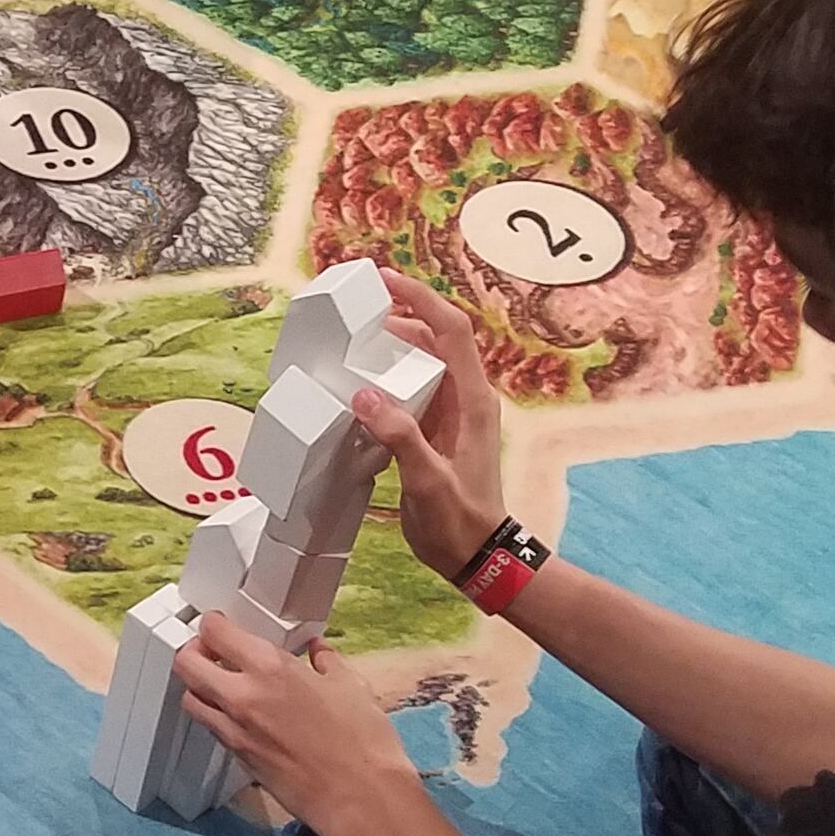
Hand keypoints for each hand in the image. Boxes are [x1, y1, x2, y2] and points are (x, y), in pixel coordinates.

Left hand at [170, 618, 415, 829]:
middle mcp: (244, 696)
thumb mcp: (352, 687)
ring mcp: (236, 729)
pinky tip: (236, 712)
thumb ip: (327, 662)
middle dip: (193, 651)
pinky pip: (211, 727)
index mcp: (272, 668)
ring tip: (217, 681)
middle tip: (208, 649)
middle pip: (187, 664)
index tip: (218, 624)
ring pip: (191, 698)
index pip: (216, 633)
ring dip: (198, 685)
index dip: (212, 624)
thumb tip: (318, 651)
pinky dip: (214, 714)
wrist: (360, 798)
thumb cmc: (362, 745)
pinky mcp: (239, 757)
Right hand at [350, 271, 507, 577]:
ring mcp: (455, 413)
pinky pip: (417, 387)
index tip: (386, 280)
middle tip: (358, 310)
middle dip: (401, 315)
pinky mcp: (440, 429)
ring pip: (426, 360)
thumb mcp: (428, 481)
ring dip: (395, 344)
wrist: (478, 555)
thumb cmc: (458, 521)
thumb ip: (400, 436)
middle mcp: (468, 398)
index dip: (421, 298)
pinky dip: (392, 375)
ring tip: (355, 341)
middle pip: (437, 337)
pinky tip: (364, 382)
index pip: (451, 330)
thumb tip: (364, 395)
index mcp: (473, 401)